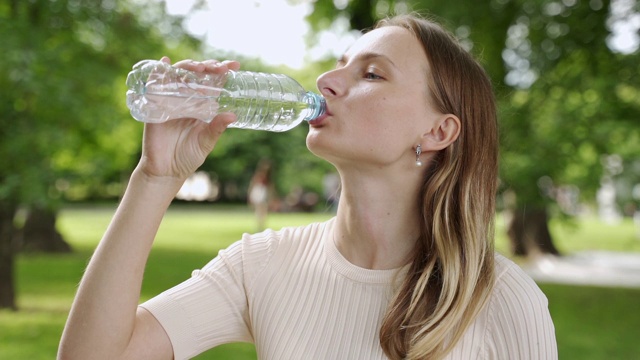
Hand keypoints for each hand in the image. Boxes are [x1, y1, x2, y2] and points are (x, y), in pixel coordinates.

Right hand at [137, 56, 240, 182]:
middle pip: (196, 75)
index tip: (235, 65)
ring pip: (178, 76)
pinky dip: (158, 72)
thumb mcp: (206, 142)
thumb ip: (216, 128)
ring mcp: (170, 100)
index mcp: (202, 106)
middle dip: (208, 67)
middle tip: (219, 67)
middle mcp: (187, 99)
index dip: (222, 72)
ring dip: (188, 67)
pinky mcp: (154, 106)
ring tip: (199, 69)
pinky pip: (154, 85)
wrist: (166, 171)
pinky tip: (164, 63)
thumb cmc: (188, 156)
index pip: (213, 83)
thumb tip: (233, 115)